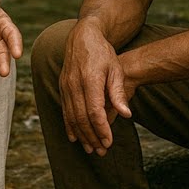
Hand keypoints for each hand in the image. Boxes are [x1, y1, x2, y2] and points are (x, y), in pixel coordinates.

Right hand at [59, 19, 136, 155]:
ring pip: (71, 117)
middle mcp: (74, 84)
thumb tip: (126, 114)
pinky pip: (64, 111)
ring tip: (91, 149)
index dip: (101, 129)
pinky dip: (69, 126)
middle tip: (102, 151)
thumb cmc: (103, 53)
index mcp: (90, 79)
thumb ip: (119, 92)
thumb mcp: (116, 69)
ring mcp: (66, 86)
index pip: (94, 111)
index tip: (109, 142)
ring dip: (81, 135)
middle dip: (92, 137)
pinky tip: (75, 138)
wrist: (82, 37)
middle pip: (81, 118)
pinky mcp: (62, 87)